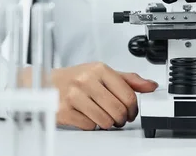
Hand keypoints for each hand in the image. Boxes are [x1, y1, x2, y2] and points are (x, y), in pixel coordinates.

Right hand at [18, 62, 157, 129]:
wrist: (44, 83)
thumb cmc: (75, 78)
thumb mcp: (102, 73)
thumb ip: (128, 79)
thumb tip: (151, 85)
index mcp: (99, 69)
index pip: (128, 94)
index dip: (133, 108)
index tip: (131, 112)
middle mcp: (86, 80)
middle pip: (118, 110)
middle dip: (121, 119)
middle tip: (118, 118)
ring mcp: (74, 95)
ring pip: (104, 120)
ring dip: (108, 124)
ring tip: (104, 118)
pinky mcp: (64, 110)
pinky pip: (89, 126)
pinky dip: (91, 125)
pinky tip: (88, 117)